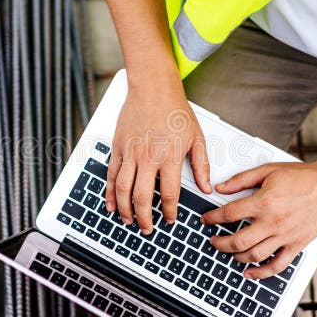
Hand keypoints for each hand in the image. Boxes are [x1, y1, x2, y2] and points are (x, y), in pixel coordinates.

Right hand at [107, 76, 210, 233]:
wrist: (153, 88)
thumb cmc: (175, 110)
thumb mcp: (197, 137)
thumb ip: (202, 164)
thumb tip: (206, 187)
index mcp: (169, 157)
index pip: (168, 193)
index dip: (168, 211)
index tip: (169, 219)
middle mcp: (148, 157)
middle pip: (142, 197)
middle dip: (144, 217)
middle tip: (147, 228)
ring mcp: (130, 153)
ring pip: (123, 189)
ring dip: (125, 209)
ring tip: (129, 220)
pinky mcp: (118, 147)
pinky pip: (111, 175)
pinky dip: (109, 192)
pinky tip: (111, 203)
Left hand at [202, 159, 316, 278]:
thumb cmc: (303, 177)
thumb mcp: (268, 171)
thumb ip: (242, 180)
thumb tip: (221, 187)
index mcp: (263, 202)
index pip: (229, 214)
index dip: (212, 218)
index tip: (206, 220)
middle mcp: (272, 222)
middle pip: (237, 240)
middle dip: (219, 243)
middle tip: (213, 240)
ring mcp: (285, 236)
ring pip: (254, 255)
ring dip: (236, 257)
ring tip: (229, 252)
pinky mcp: (296, 245)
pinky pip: (277, 265)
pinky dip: (261, 273)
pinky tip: (250, 273)